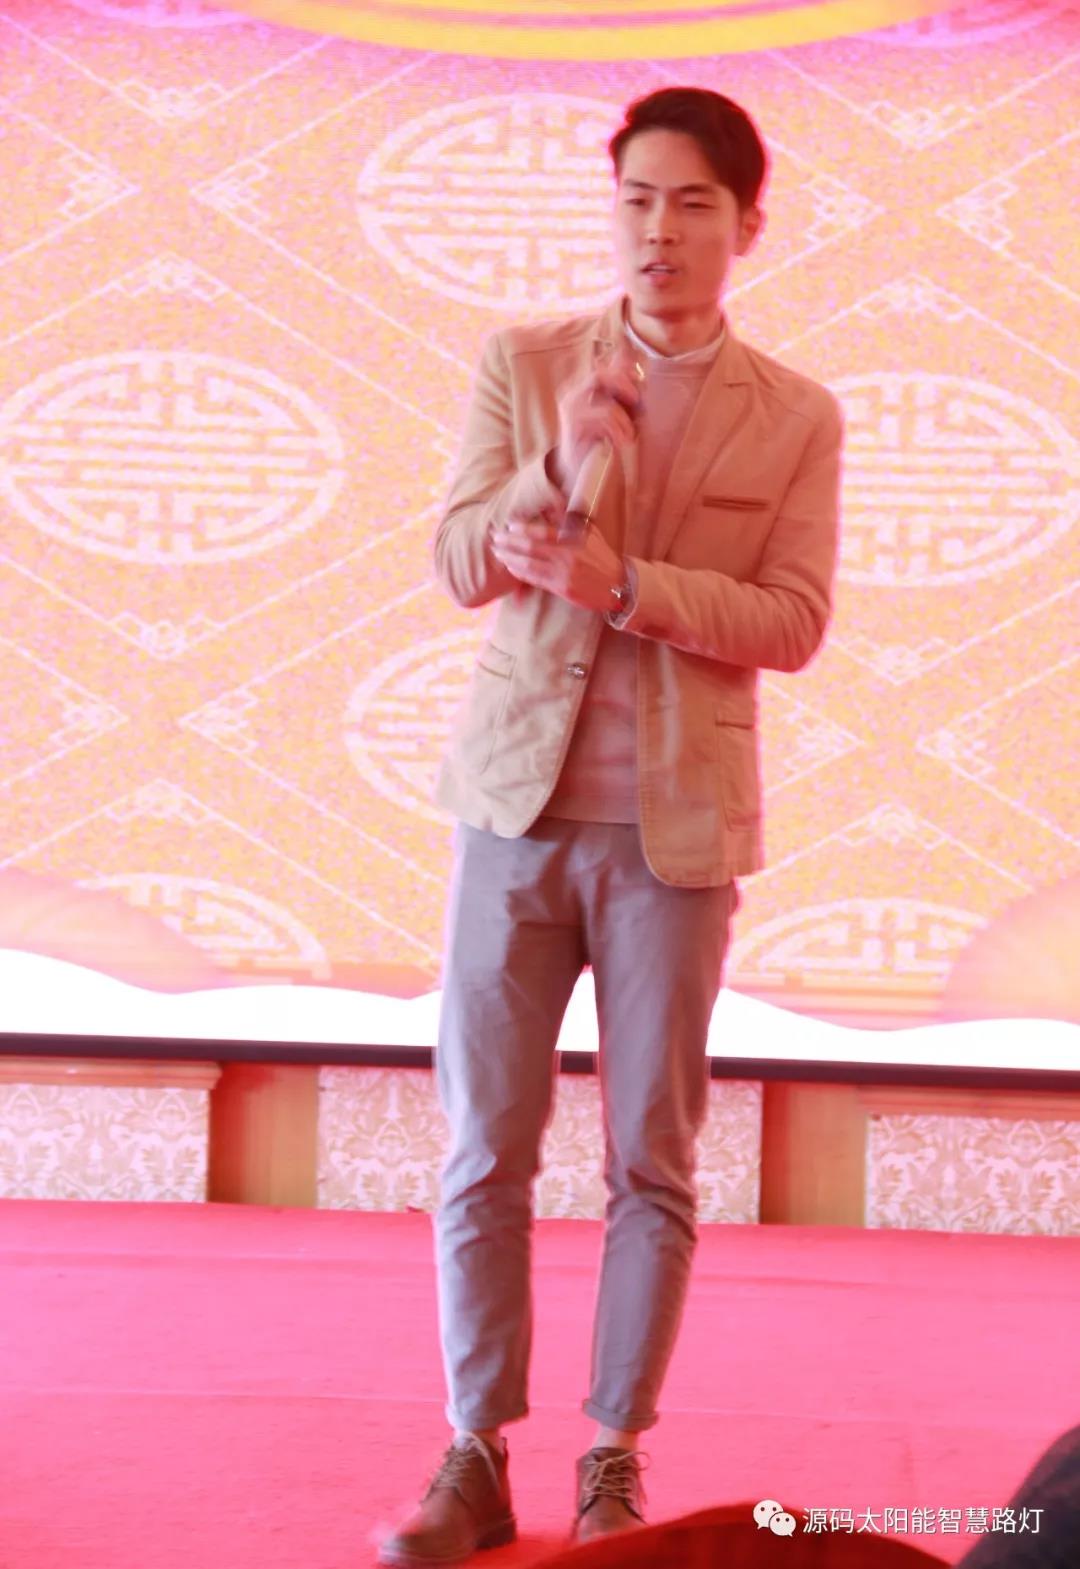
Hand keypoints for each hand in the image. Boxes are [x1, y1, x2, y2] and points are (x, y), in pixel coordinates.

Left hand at [491, 510, 627, 615]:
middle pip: (531, 547)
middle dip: (509, 542)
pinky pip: (535, 579)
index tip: (509, 525)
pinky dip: (520, 572)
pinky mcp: (562, 588)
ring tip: (497, 552)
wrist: (618, 584)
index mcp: (574, 539)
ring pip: (529, 564)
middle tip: (495, 538)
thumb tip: (551, 505)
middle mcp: (568, 555)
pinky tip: (510, 566)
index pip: (544, 531)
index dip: (523, 528)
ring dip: (510, 557)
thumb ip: (570, 521)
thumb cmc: (601, 557)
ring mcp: (564, 573)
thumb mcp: (590, 533)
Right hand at [552, 345, 642, 492]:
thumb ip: (617, 395)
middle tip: (637, 399)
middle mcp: (571, 395)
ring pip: (606, 404)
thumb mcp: (609, 415)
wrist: (573, 471)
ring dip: (623, 421)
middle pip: (600, 376)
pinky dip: (617, 431)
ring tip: (629, 436)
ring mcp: (570, 410)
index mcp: (579, 390)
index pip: (602, 369)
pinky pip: (603, 420)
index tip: (639, 377)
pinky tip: (620, 442)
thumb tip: (635, 371)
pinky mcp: (572, 425)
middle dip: (623, 386)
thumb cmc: (594, 442)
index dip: (621, 369)